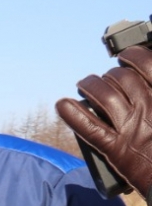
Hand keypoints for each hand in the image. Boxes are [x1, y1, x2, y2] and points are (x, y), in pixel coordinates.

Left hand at [56, 46, 151, 198]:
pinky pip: (89, 128)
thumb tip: (149, 72)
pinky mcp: (115, 149)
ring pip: (103, 95)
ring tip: (85, 83)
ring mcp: (130, 129)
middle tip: (107, 77)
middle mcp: (149, 108)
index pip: (147, 63)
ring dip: (90, 84)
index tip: (127, 57)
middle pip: (121, 78)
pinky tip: (63, 104)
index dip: (133, 56)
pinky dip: (72, 114)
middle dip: (110, 74)